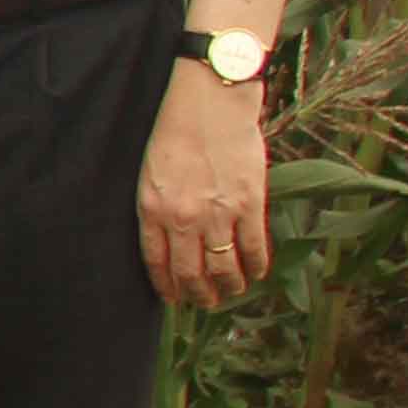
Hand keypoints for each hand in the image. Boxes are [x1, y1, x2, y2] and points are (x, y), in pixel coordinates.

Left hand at [137, 67, 272, 308]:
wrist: (208, 104)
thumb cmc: (174, 133)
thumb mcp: (150, 175)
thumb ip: (158, 208)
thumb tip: (168, 238)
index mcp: (152, 210)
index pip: (157, 262)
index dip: (166, 286)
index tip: (173, 299)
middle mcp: (183, 219)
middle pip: (190, 273)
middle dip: (198, 294)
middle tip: (205, 302)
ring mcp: (218, 214)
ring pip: (224, 268)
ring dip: (229, 286)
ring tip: (231, 292)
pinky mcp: (249, 204)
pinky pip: (254, 247)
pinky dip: (256, 266)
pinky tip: (257, 273)